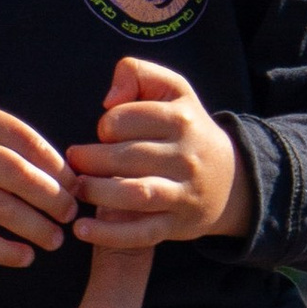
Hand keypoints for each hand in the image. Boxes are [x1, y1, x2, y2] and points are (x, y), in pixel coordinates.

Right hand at [0, 108, 75, 267]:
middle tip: (70, 215)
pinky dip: (4, 252)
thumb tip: (74, 183)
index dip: (58, 168)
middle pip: (15, 173)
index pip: (28, 142)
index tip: (77, 189)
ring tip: (55, 240)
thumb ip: (21, 152)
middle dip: (50, 197)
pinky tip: (26, 257)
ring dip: (34, 226)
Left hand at [65, 57, 250, 247]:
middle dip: (90, 160)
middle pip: (125, 157)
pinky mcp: (176, 224)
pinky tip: (82, 229)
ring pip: (134, 193)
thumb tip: (108, 100)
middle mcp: (185, 156)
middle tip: (75, 163)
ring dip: (96, 193)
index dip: (106, 125)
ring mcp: (182, 193)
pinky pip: (140, 232)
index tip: (105, 134)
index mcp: (180, 119)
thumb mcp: (171, 89)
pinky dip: (108, 234)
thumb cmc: (185, 130)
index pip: (126, 119)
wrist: (230, 179)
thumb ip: (137, 73)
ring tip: (78, 189)